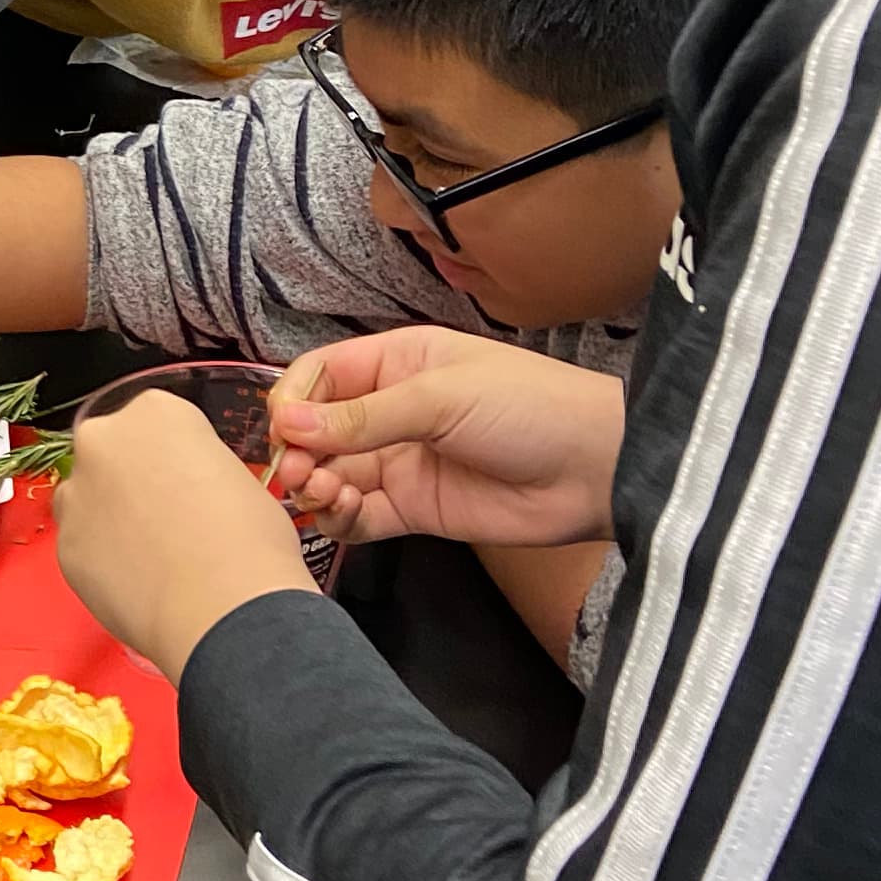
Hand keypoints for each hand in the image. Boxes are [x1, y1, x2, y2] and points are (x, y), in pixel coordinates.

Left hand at [54, 392, 316, 679]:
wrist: (224, 608)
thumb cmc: (247, 545)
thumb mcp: (237, 477)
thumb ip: (195, 466)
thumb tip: (185, 485)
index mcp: (155, 411)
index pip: (154, 421)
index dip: (172, 456)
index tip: (184, 478)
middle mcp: (104, 441)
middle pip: (110, 452)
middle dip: (130, 479)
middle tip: (165, 516)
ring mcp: (77, 492)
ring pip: (86, 497)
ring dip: (109, 516)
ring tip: (152, 554)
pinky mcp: (63, 544)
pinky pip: (80, 544)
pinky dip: (101, 558)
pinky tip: (137, 579)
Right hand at [268, 329, 623, 550]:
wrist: (597, 470)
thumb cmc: (528, 407)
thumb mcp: (441, 397)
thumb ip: (363, 416)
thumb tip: (287, 423)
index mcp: (396, 363)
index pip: (319, 376)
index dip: (292, 400)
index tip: (283, 429)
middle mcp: (389, 411)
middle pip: (315, 430)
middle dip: (297, 450)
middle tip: (296, 472)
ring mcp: (399, 462)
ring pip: (329, 475)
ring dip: (313, 484)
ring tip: (324, 490)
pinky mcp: (413, 510)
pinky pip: (356, 517)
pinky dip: (337, 516)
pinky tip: (343, 509)